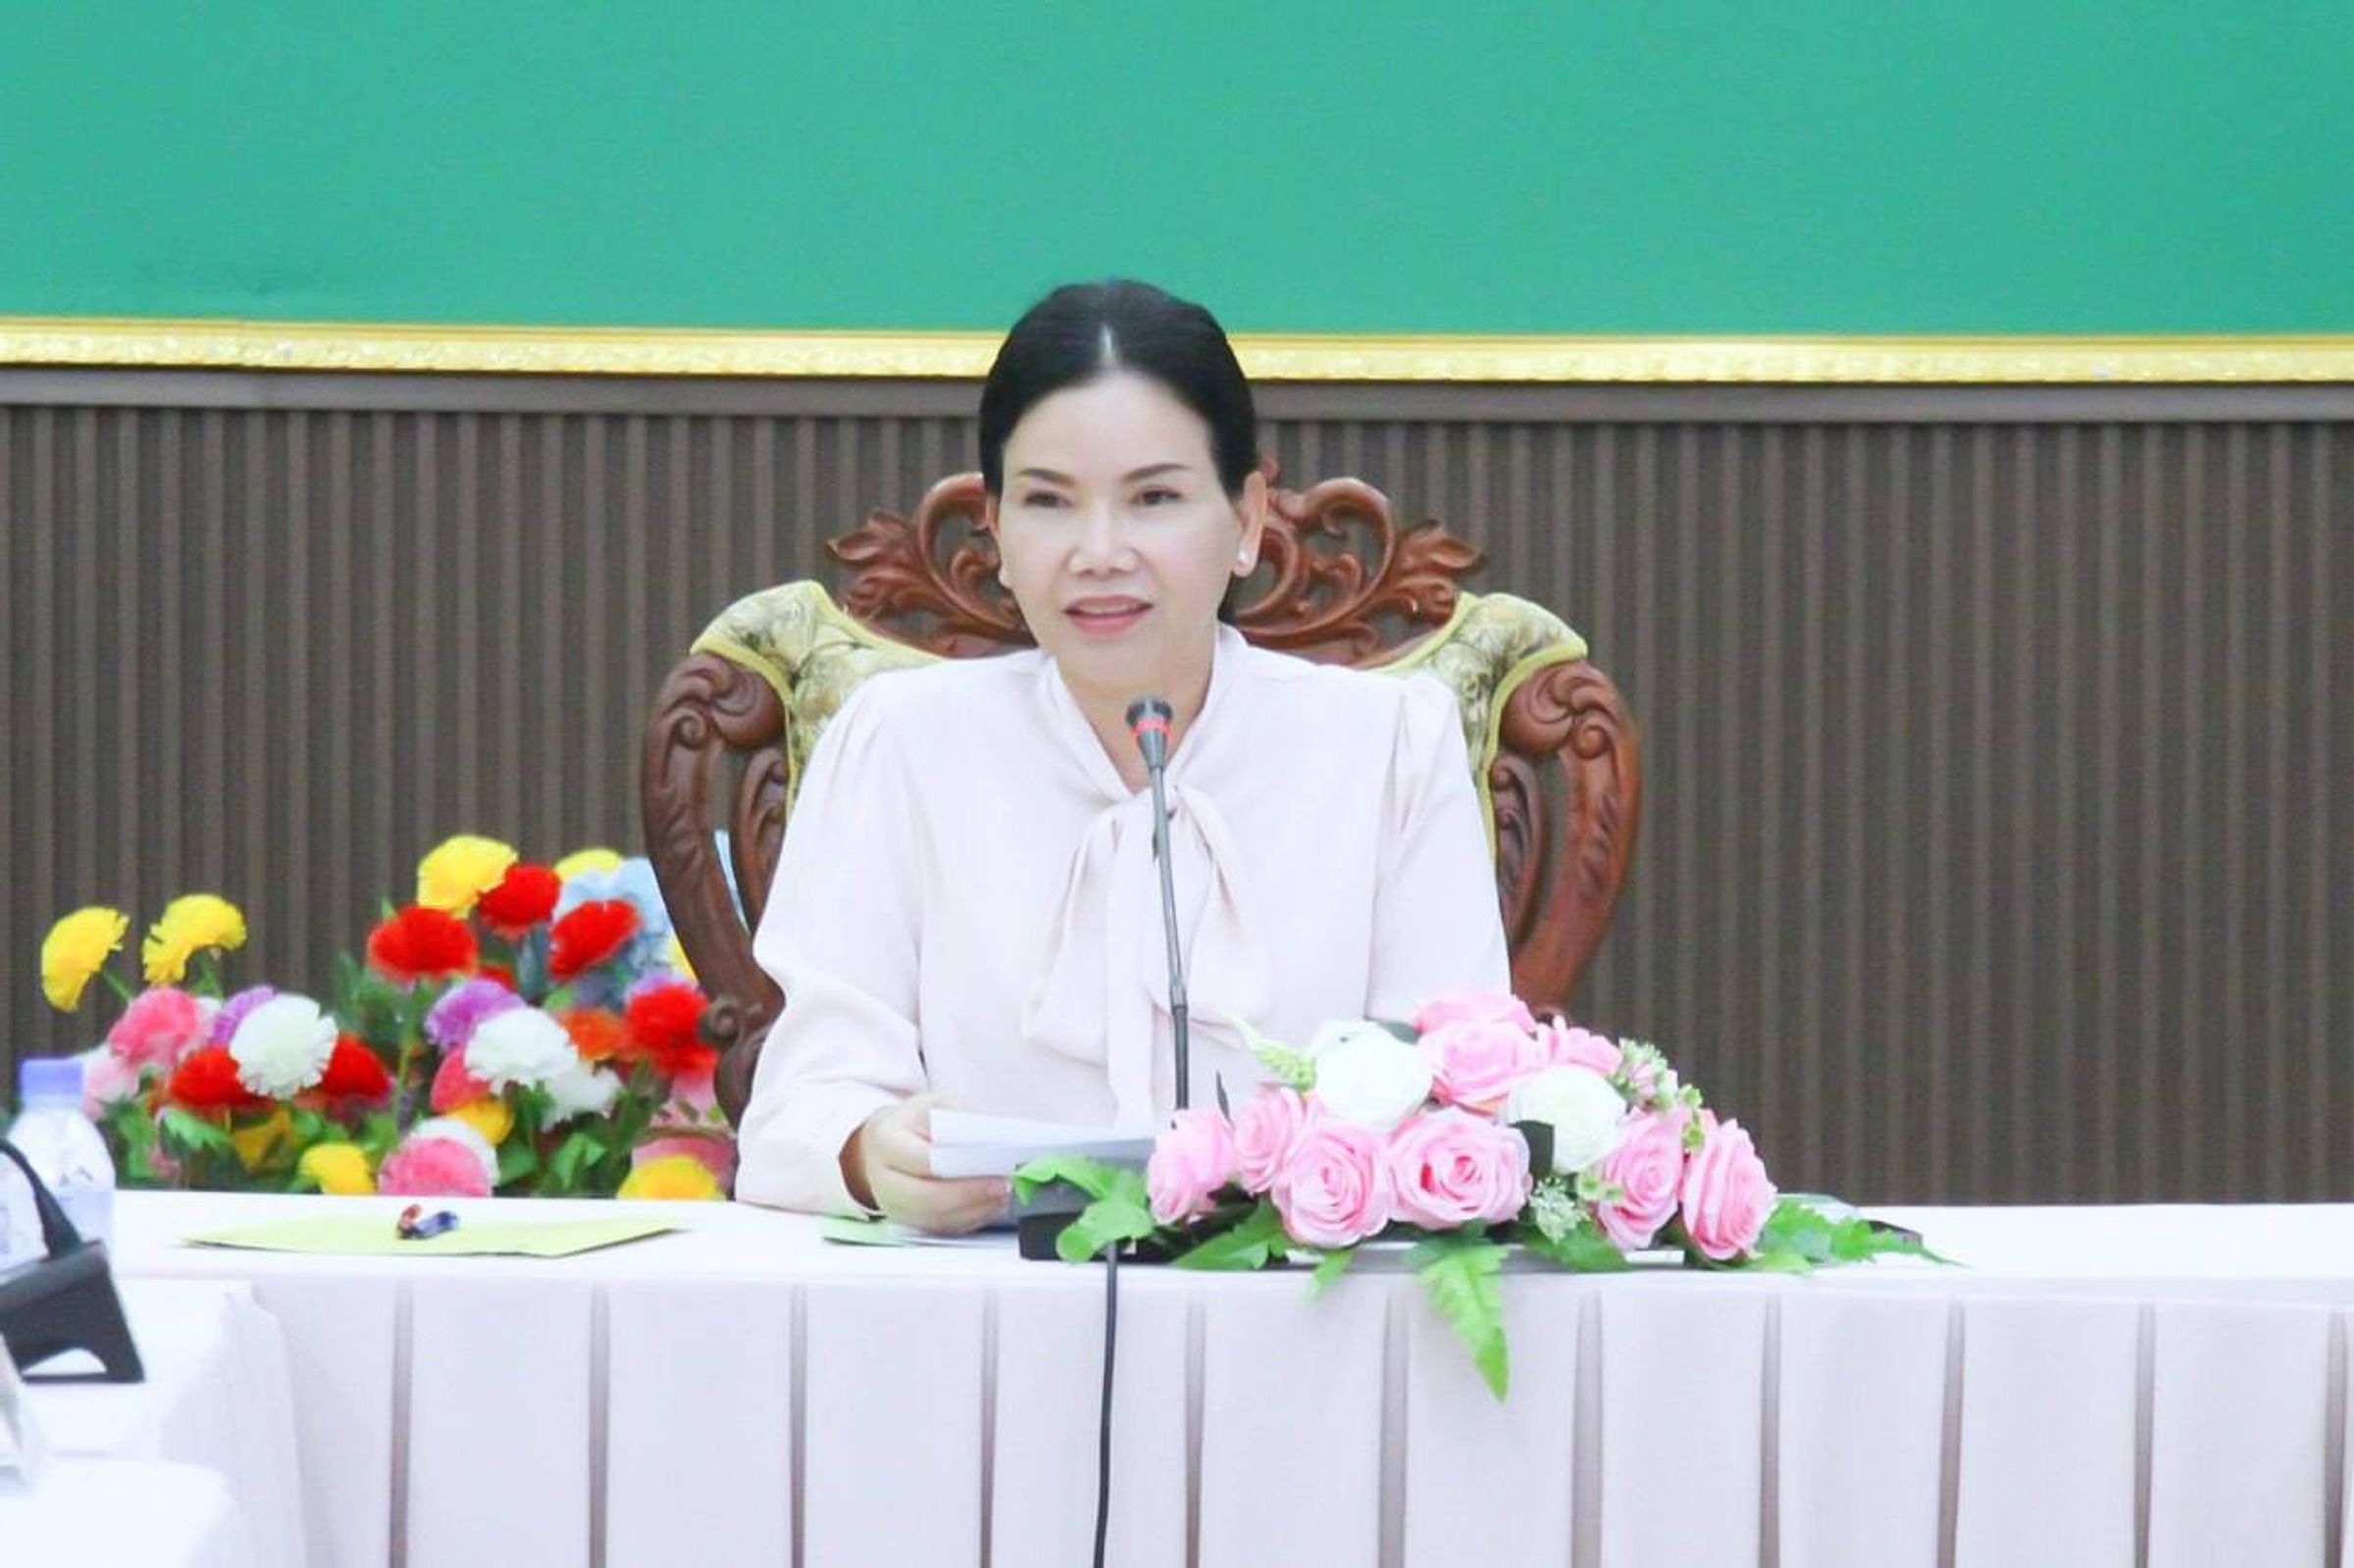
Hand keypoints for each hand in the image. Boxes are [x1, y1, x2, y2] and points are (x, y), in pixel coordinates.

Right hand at [842, 1094, 1009, 1234]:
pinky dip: (970, 1219)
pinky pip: (941, 1228)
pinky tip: (990, 1205)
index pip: (926, 1161)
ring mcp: (894, 1206)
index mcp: (886, 1142)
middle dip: (969, 1195)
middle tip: (1002, 1186)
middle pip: (927, 1198)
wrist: (885, 1144)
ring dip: (974, 1210)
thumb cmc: (915, 1123)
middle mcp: (884, 1179)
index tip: (994, 1165)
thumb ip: (960, 1122)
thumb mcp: (936, 1105)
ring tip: (1002, 1195)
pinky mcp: (909, 1222)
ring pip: (936, 1219)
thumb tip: (991, 1143)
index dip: (961, 1167)